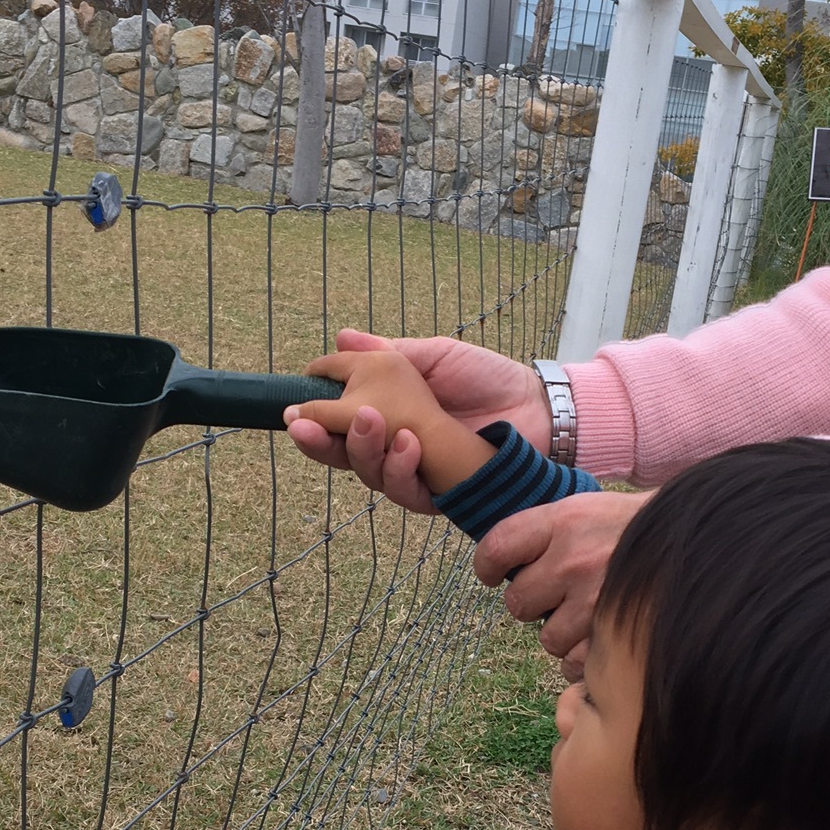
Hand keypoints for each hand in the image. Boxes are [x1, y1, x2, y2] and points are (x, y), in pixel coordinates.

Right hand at [287, 348, 495, 492]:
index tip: (294, 408)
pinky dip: (401, 468)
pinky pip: (406, 492)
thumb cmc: (487, 378)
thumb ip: (387, 351)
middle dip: (318, 444)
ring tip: (370, 420)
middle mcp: (392, 447)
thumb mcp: (433, 356)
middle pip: (341, 456)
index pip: (336, 423)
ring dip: (361, 450)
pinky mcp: (438, 493)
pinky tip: (408, 442)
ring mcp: (414, 471)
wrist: (536, 406)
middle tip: (306, 428)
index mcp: (385, 414)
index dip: (312, 419)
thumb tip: (343, 337)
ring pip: (369, 474)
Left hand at [474, 489, 656, 677]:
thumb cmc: (638, 530)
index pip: (497, 547)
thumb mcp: (590, 510)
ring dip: (562, 632)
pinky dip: (585, 655)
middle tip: (558, 594)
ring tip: (590, 612)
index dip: (487, 566)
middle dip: (533, 603)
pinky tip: (603, 634)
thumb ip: (548, 531)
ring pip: (547, 638)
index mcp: (563, 520)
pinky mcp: (614, 634)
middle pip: (516, 601)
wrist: (704, 541)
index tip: (491, 574)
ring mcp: (594, 599)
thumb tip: (502, 560)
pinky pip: (574, 662)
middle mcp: (574, 558)